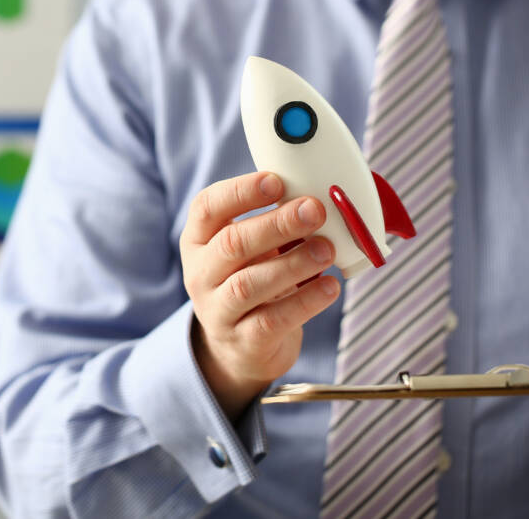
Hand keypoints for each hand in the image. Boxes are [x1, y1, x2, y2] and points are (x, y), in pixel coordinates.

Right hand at [180, 171, 339, 420]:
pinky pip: (273, 320)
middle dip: (276, 224)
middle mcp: (201, 274)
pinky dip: (305, 301)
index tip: (276, 181)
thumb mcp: (249, 249)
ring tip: (327, 249)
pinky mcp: (243, 341)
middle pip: (231, 244)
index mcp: (199, 240)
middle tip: (314, 210)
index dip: (240, 192)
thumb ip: (272, 223)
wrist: (239, 348)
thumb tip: (315, 198)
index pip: (207, 208)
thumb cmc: (250, 281)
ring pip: (249, 284)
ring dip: (293, 263)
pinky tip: (330, 286)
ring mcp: (218, 311)